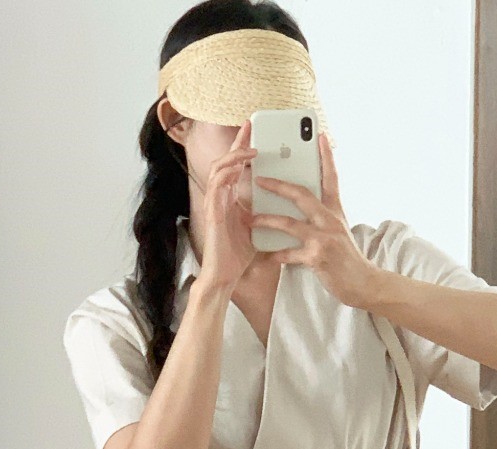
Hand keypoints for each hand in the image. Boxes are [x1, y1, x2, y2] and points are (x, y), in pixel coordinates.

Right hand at [197, 119, 258, 290]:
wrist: (226, 275)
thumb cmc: (239, 254)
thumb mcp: (256, 225)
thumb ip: (263, 209)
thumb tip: (283, 200)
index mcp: (231, 199)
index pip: (237, 167)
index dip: (244, 148)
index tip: (256, 133)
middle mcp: (221, 197)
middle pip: (227, 161)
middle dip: (238, 141)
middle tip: (250, 125)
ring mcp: (215, 203)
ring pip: (219, 167)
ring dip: (234, 154)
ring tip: (251, 146)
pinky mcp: (212, 211)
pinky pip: (217, 184)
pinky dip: (228, 172)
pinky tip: (240, 166)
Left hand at [249, 132, 379, 307]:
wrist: (361, 283)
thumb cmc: (346, 257)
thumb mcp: (338, 230)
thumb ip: (322, 216)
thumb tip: (302, 204)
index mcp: (335, 211)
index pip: (331, 177)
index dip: (326, 156)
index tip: (320, 136)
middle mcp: (330, 220)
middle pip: (302, 195)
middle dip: (278, 185)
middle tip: (259, 178)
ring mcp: (324, 238)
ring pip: (290, 223)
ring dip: (267, 220)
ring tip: (250, 218)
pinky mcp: (317, 258)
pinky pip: (289, 253)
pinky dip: (276, 254)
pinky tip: (266, 254)